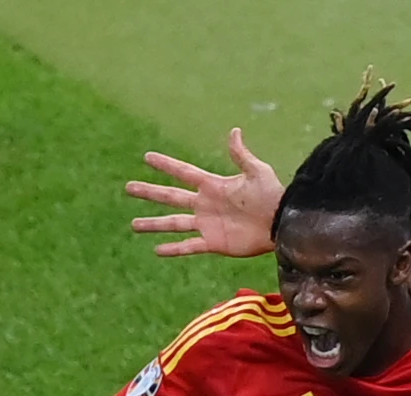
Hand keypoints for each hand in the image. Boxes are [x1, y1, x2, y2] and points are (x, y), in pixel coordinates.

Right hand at [126, 128, 280, 258]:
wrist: (281, 223)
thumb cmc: (272, 195)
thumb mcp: (257, 171)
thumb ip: (241, 154)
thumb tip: (234, 131)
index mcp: (213, 185)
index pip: (184, 173)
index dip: (166, 165)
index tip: (147, 157)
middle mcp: (205, 204)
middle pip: (171, 197)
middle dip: (150, 192)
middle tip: (129, 188)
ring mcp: (207, 224)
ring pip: (174, 223)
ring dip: (154, 224)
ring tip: (134, 224)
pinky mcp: (213, 243)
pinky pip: (189, 246)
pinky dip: (173, 249)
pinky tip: (157, 250)